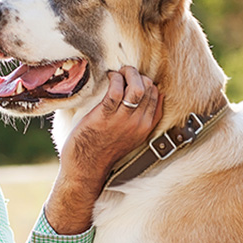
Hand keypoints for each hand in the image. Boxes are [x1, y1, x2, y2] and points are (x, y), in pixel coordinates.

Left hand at [44, 66, 162, 233]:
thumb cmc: (105, 150)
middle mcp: (137, 123)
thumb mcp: (132, 137)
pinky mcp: (104, 117)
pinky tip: (108, 78)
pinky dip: (114, 79)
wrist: (86, 168)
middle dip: (137, 75)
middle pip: (148, 88)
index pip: (156, 95)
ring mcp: (122, 120)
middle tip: (124, 74)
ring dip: (128, 73)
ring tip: (118, 74)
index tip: (132, 81)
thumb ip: (143, 120)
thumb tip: (153, 97)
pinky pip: (115, 90)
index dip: (145, 82)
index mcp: (145, 127)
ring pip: (137, 87)